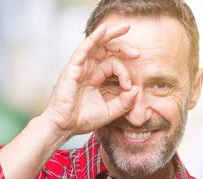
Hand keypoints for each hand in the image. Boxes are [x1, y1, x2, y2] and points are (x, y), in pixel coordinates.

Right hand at [42, 23, 138, 137]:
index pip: (116, 65)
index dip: (126, 73)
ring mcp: (81, 67)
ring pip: (98, 44)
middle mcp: (90, 69)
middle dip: (124, 47)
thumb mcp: (111, 111)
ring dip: (111, 35)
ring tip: (126, 28)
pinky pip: (84, 49)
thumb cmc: (84, 119)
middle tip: (137, 54)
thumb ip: (125, 102)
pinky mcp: (73, 68)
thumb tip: (137, 90)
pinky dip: (94, 38)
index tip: (129, 87)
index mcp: (98, 77)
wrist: (65, 126)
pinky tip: (104, 30)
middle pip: (108, 49)